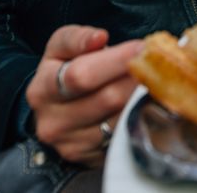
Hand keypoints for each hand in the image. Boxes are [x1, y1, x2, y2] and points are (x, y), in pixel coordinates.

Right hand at [26, 25, 142, 165]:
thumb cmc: (63, 72)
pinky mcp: (91, 159)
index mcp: (42, 90)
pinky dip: (140, 116)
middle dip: (136, 77)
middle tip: (154, 63)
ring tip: (152, 80)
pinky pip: (124, 136)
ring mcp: (72, 145)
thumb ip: (77, 38)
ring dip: (142, 97)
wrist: (55, 112)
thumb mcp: (60, 48)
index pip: (81, 75)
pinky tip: (146, 101)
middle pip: (107, 99)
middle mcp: (53, 123)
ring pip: (120, 118)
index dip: (116, 60)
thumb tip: (99, 37)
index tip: (140, 47)